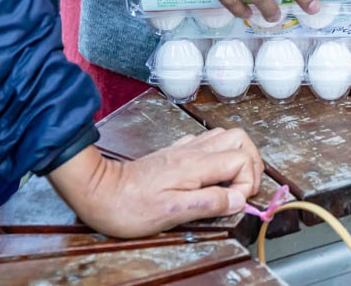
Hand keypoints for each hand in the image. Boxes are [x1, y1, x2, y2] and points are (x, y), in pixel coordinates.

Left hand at [48, 129, 263, 237]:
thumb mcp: (172, 213)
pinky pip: (207, 142)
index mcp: (197, 164)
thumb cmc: (130, 206)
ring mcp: (185, 149)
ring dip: (238, 157)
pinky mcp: (175, 152)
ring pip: (226, 136)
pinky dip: (218, 156)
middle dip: (251, 163)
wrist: (99, 191)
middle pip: (240, 138)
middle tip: (244, 188)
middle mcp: (194, 150)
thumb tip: (238, 199)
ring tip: (232, 183)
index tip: (235, 202)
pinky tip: (210, 175)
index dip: (247, 183)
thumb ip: (210, 202)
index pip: (242, 160)